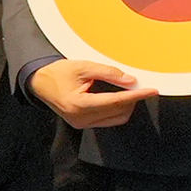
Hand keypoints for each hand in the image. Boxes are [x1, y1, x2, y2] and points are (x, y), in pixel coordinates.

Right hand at [31, 60, 155, 130]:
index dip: (136, 96)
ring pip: (116, 118)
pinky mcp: (83, 124)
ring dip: (126, 105)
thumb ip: (108, 73)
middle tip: (140, 85)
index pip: (116, 102)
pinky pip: (108, 120)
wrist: (39, 83)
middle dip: (132, 99)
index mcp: (79, 105)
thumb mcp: (83, 67)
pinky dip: (117, 110)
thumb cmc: (57, 73)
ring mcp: (82, 124)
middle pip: (118, 111)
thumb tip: (130, 81)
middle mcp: (81, 118)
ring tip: (128, 90)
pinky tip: (118, 97)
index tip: (152, 91)